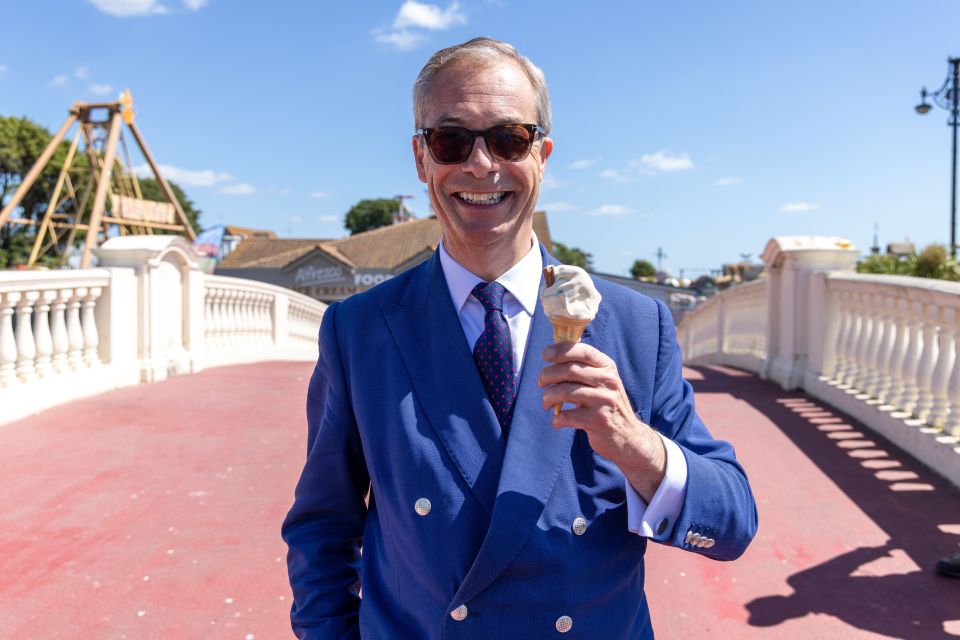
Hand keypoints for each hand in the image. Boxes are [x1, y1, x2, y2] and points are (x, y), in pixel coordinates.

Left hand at [538, 342, 665, 500]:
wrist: (628, 436)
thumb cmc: (606, 404)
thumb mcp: (603, 382)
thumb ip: (583, 369)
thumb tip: (552, 356)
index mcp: (608, 368)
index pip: (583, 351)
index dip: (561, 350)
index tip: (544, 354)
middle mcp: (608, 382)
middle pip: (569, 370)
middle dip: (547, 375)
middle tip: (540, 383)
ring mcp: (604, 401)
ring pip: (564, 392)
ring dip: (547, 397)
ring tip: (546, 403)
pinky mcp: (598, 421)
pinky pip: (567, 416)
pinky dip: (556, 419)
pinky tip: (557, 421)